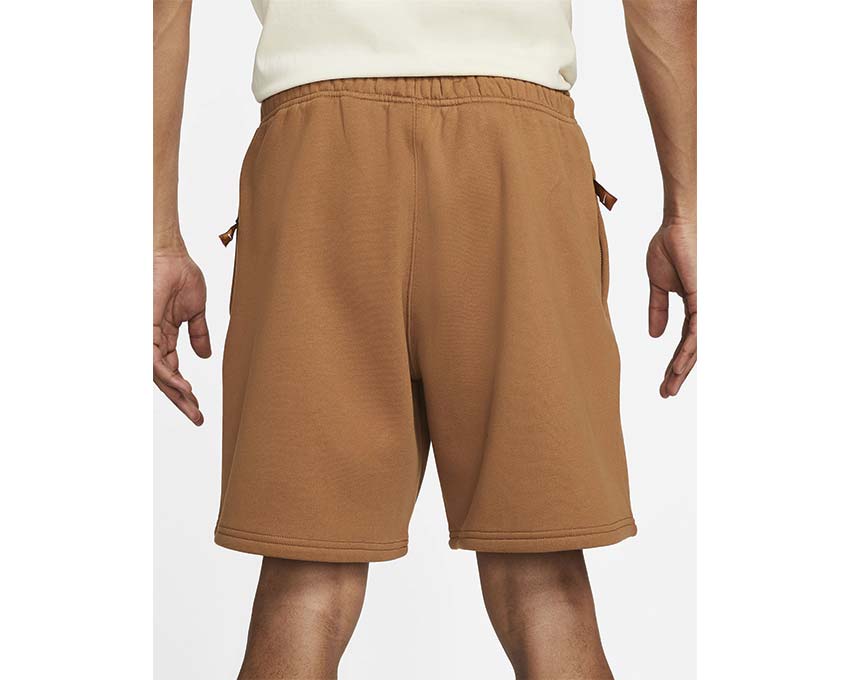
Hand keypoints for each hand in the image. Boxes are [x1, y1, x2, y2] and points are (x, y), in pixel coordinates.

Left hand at [154, 247, 210, 423]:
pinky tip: (182, 386)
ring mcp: (147, 336)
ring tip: (192, 405)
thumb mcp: (196, 311)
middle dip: (180, 400)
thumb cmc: (181, 275)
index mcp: (165, 335)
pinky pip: (154, 361)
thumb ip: (198, 335)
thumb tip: (205, 356)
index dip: (184, 390)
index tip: (198, 406)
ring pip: (158, 375)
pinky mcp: (145, 331)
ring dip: (176, 393)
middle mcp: (153, 340)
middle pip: (164, 378)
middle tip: (196, 418)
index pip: (172, 370)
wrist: (171, 256)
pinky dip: (169, 376)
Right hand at [646, 219, 696, 397]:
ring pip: (698, 345)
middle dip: (679, 372)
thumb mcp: (658, 284)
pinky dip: (689, 350)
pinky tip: (678, 366)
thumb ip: (658, 310)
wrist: (676, 224)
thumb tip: (655, 336)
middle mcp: (705, 308)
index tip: (665, 381)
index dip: (675, 362)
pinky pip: (698, 331)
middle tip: (666, 392)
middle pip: (694, 348)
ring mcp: (708, 305)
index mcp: (694, 305)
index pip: (685, 341)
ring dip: (683, 368)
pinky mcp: (705, 299)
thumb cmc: (670, 244)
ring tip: (669, 386)